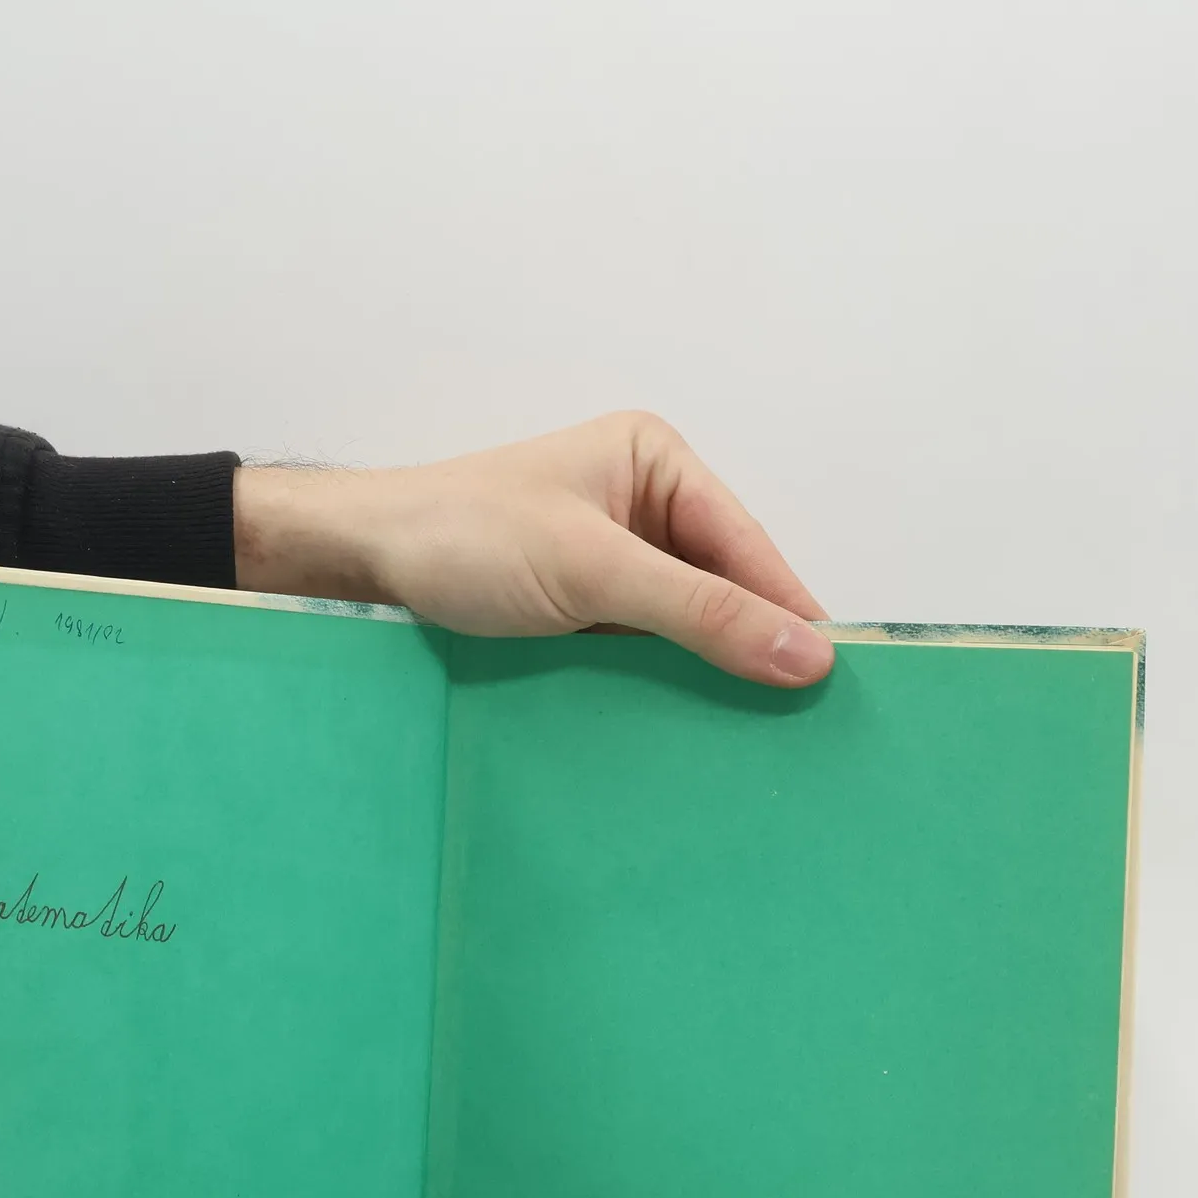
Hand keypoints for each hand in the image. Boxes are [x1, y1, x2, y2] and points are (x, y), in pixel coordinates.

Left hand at [232, 412, 835, 687]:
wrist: (360, 563)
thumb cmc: (464, 537)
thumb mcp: (594, 571)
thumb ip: (701, 613)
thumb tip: (807, 654)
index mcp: (655, 461)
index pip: (747, 545)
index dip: (791, 613)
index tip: (837, 681)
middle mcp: (645, 504)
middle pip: (727, 586)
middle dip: (755, 646)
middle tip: (803, 723)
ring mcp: (615, 560)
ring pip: (690, 625)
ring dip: (709, 673)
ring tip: (757, 736)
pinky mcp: (586, 608)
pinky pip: (648, 649)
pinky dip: (666, 684)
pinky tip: (689, 726)